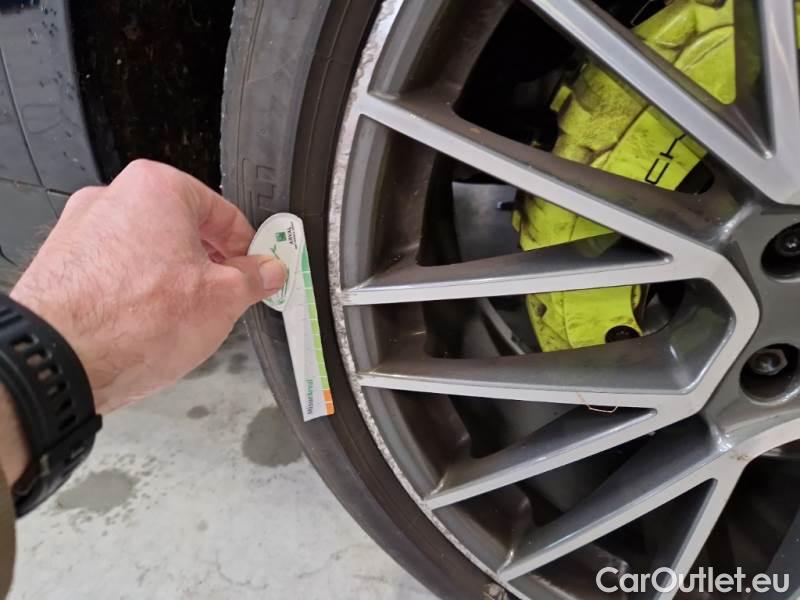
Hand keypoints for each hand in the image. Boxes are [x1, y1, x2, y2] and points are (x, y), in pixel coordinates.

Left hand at [10, 160, 284, 412]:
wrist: (60, 361)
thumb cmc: (133, 321)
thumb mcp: (223, 299)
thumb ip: (255, 278)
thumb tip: (268, 271)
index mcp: (157, 188)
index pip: (223, 212)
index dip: (249, 246)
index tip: (259, 268)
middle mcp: (113, 198)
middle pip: (183, 229)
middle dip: (210, 264)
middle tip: (229, 296)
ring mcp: (82, 230)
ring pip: (149, 251)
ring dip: (175, 280)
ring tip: (186, 318)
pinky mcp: (64, 264)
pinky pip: (117, 272)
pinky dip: (139, 293)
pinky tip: (149, 325)